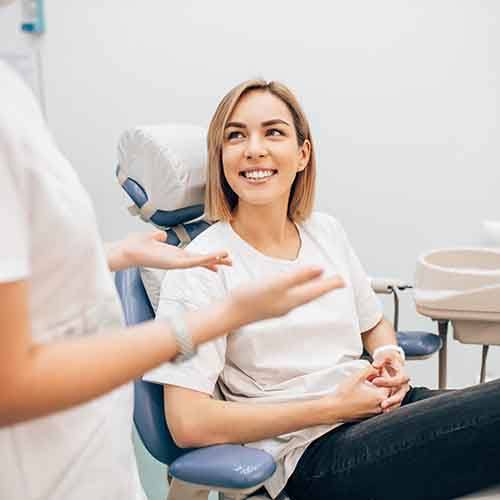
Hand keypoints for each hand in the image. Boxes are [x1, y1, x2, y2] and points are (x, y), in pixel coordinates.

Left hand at [116, 230, 231, 271]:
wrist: (127, 251)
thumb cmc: (136, 246)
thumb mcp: (151, 238)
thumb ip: (158, 237)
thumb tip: (162, 235)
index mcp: (174, 255)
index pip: (195, 257)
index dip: (208, 258)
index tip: (220, 260)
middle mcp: (177, 260)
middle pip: (201, 261)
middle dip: (216, 261)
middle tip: (231, 263)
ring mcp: (176, 263)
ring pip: (200, 262)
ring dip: (214, 260)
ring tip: (228, 259)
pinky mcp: (174, 264)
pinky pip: (193, 262)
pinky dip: (204, 260)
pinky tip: (214, 258)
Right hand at [229, 267, 344, 324]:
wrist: (229, 314)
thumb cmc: (250, 298)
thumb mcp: (276, 283)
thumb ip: (298, 276)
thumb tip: (320, 269)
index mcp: (293, 299)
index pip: (317, 291)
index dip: (331, 284)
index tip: (344, 280)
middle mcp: (288, 305)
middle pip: (312, 295)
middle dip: (325, 287)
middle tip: (338, 282)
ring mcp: (279, 307)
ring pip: (303, 297)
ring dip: (313, 290)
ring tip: (321, 284)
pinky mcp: (270, 306)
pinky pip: (292, 297)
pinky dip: (300, 291)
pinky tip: (295, 289)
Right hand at [322, 365, 389, 422]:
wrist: (334, 409)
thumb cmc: (344, 394)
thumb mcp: (356, 377)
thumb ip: (368, 369)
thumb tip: (376, 368)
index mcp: (380, 397)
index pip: (389, 383)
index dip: (383, 374)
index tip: (375, 370)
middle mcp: (380, 407)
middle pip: (387, 391)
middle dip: (381, 382)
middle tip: (370, 376)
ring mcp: (374, 413)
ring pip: (382, 399)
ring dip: (377, 390)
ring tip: (367, 384)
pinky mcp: (368, 416)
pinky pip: (376, 406)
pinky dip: (373, 399)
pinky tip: (363, 393)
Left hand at [371, 350, 409, 412]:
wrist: (392, 363)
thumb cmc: (388, 359)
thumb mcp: (385, 356)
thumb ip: (381, 359)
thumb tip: (375, 365)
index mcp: (403, 374)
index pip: (398, 380)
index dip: (387, 381)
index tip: (374, 381)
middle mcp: (404, 384)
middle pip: (401, 394)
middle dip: (392, 400)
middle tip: (383, 404)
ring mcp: (401, 391)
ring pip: (399, 401)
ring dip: (392, 406)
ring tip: (383, 410)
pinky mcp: (396, 396)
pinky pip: (395, 404)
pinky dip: (390, 407)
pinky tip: (382, 411)